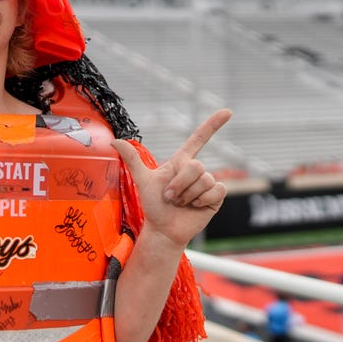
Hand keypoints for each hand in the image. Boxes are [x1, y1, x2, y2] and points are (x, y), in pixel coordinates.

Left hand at [111, 109, 231, 247]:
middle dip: (179, 184)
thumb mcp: (143, 181)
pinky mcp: (216, 196)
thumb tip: (114, 140)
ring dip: (188, 195)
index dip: (212, 125)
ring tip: (181, 203)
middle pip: (195, 166)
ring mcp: (207, 183)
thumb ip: (132, 159)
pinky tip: (195, 207)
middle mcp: (195, 170)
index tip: (228, 112)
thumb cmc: (154, 205)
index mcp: (180, 162)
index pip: (198, 139)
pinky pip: (216, 190)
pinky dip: (202, 200)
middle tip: (170, 197)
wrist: (163, 229)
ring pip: (204, 180)